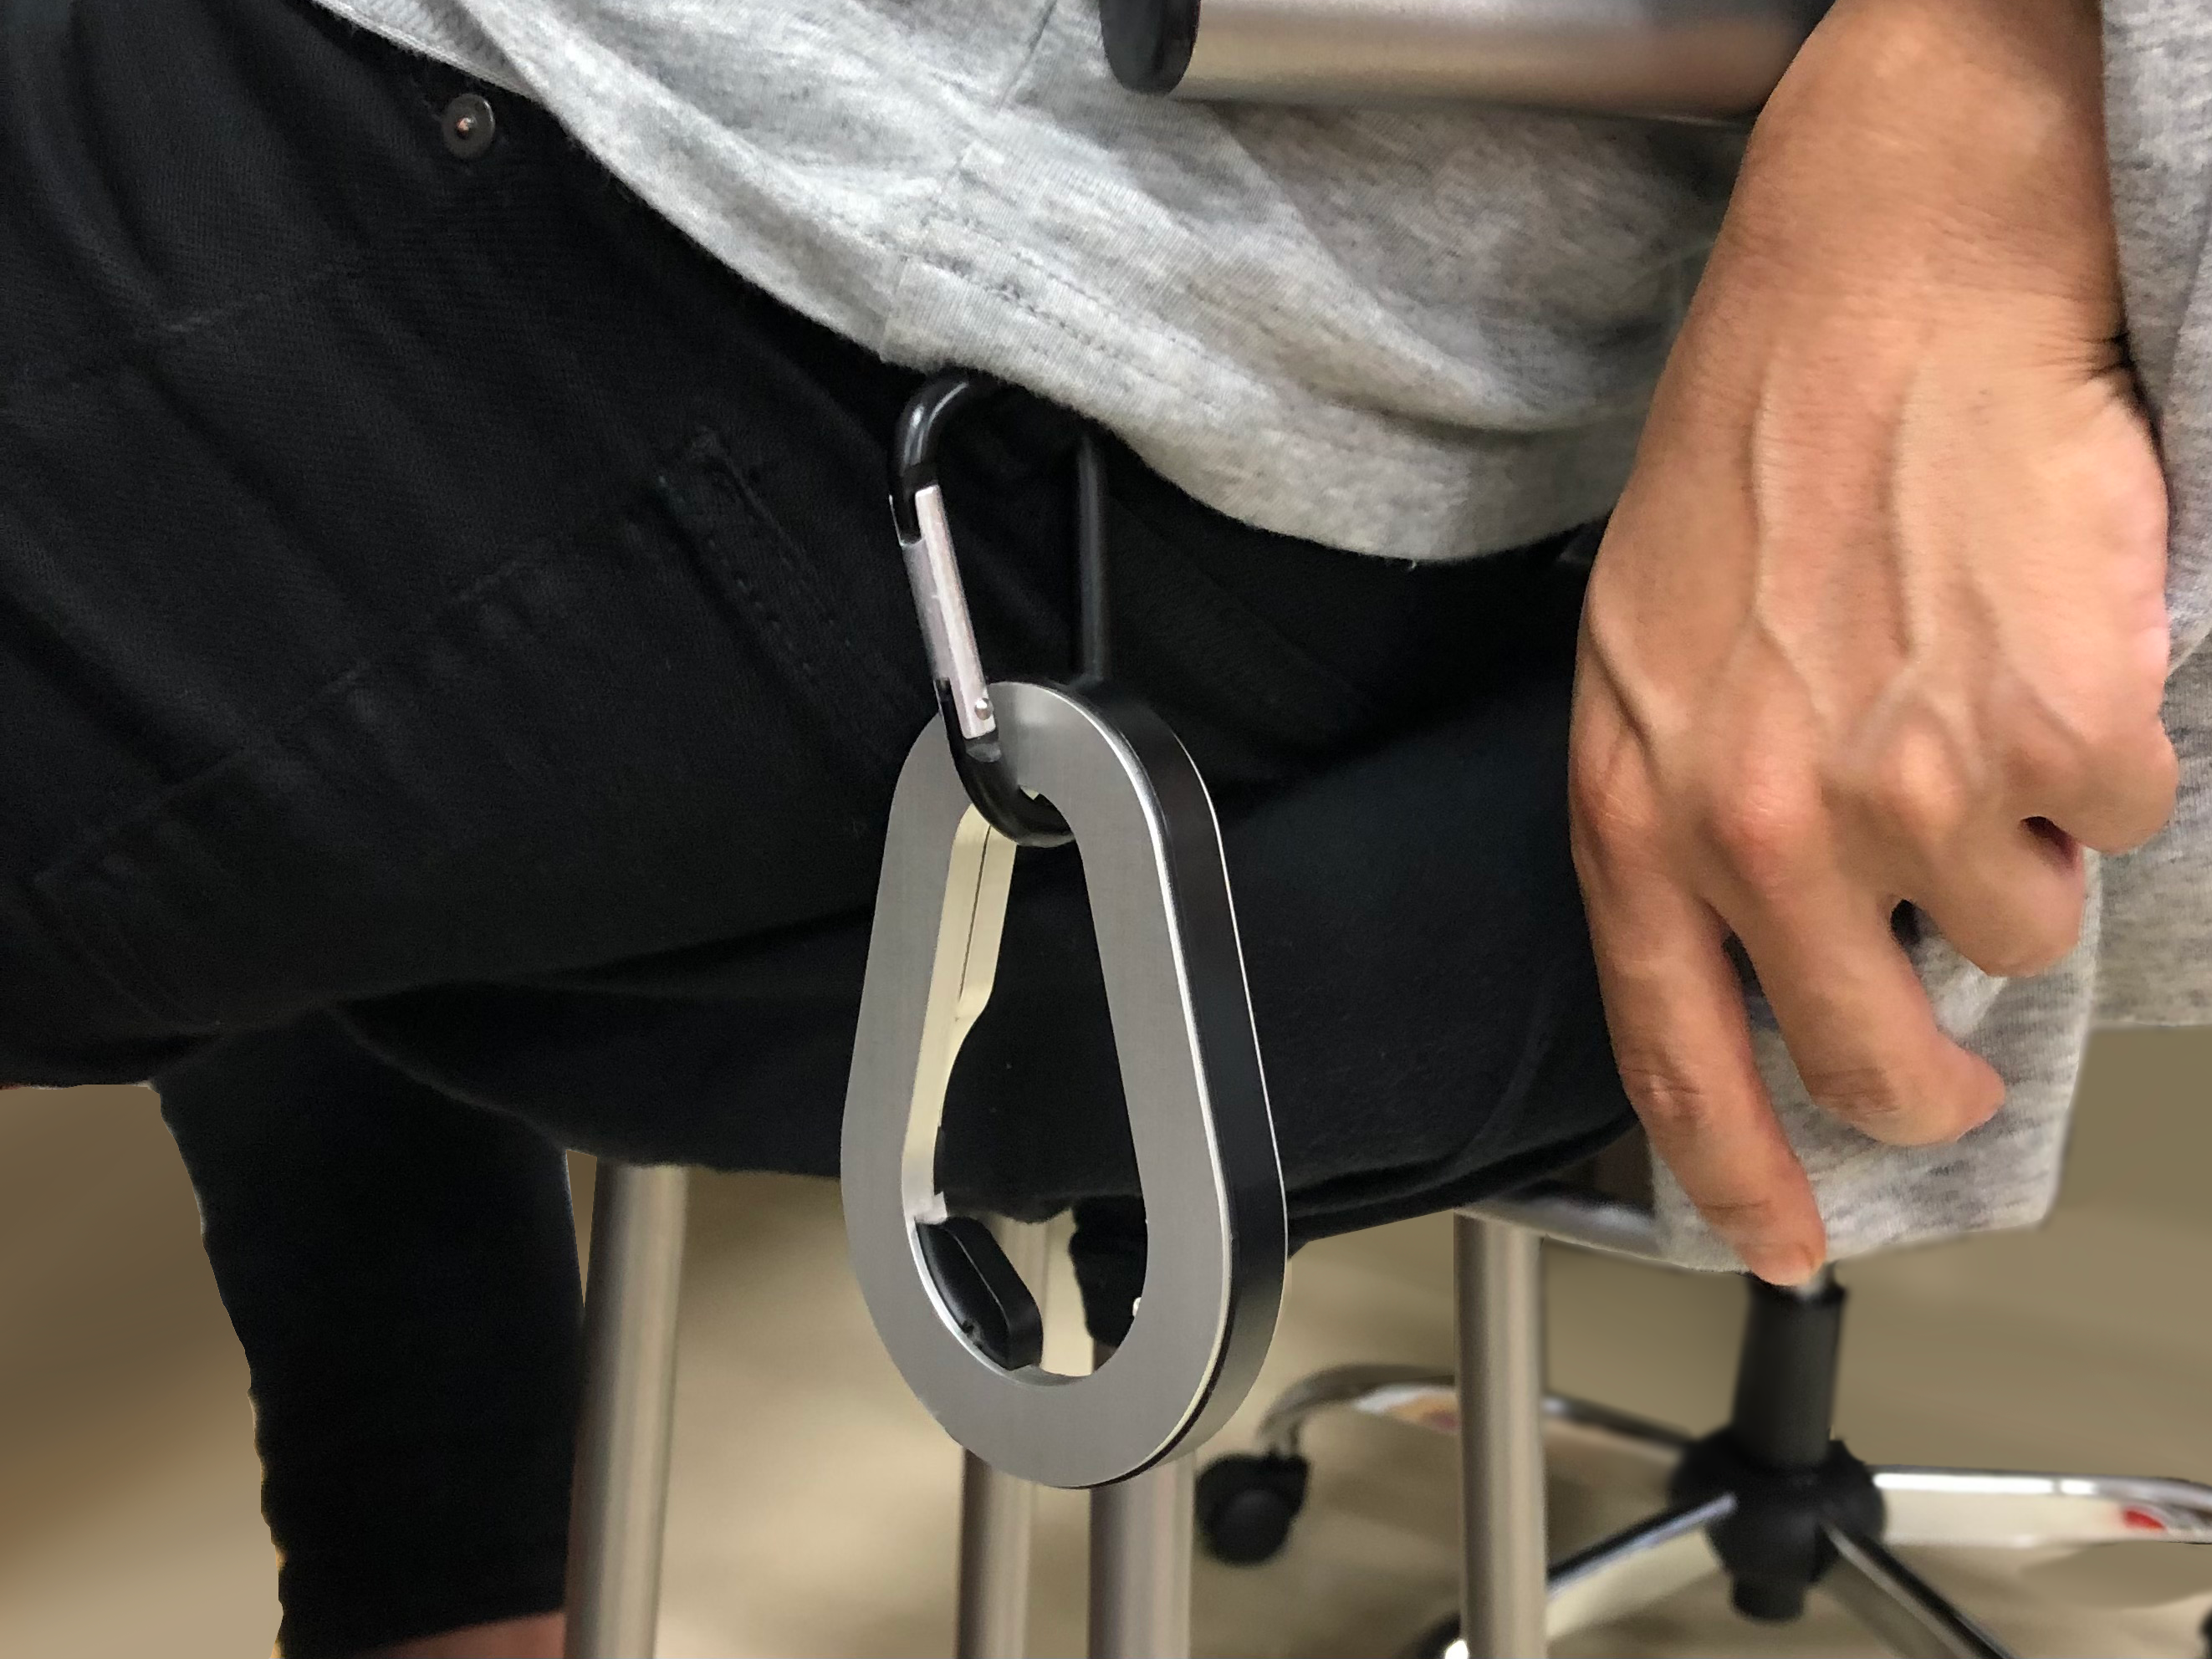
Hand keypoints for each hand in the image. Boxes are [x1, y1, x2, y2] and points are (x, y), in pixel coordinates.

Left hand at [1568, 0, 2175, 1282]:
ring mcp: (1908, 788)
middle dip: (1928, 1073)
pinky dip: (2105, 751)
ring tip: (1969, 704)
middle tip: (1952, 1044)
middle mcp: (1759, 824)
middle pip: (1868, 1055)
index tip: (1785, 1235)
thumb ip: (1691, 829)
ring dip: (2012, 844)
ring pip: (2017, 931)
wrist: (1885, 291)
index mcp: (1639, 808)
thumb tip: (1776, 967)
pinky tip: (2039, 648)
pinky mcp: (2051, 736)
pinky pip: (2119, 821)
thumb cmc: (1761, 458)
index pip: (1670, 1053)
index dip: (1733, 1172)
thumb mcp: (1647, 668)